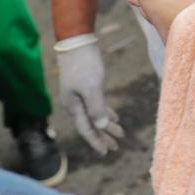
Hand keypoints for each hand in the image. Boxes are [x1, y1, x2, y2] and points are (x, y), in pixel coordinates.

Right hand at [54, 35, 123, 154]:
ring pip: (95, 115)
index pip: (86, 129)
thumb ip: (96, 108)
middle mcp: (75, 104)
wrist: (77, 43)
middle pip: (91, 125)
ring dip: (107, 125)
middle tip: (116, 147)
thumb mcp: (92, 88)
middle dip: (103, 136)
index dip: (96, 141)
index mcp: (73, 107)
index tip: (106, 152)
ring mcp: (80, 95)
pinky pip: (97, 105)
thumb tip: (101, 126)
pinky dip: (106, 112)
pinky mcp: (87, 86)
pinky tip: (114, 117)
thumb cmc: (84, 65)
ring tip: (120, 134)